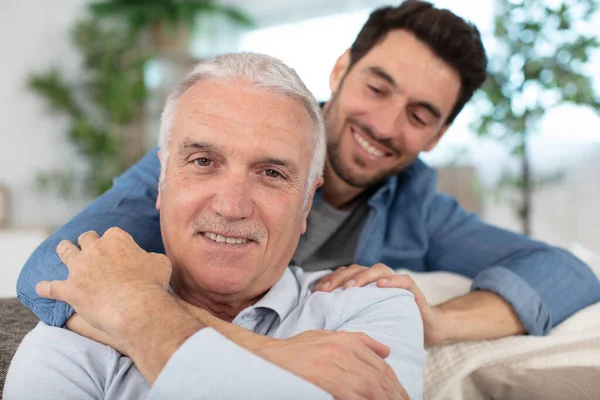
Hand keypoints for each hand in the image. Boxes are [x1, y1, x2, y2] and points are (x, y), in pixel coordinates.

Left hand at [36, 228, 172, 340]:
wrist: (136, 307)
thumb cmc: (152, 284)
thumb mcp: (160, 263)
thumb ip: (149, 257)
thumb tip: (147, 259)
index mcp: (116, 239)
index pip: (113, 234)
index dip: (117, 242)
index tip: (120, 251)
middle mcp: (94, 249)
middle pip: (87, 238)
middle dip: (89, 241)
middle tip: (92, 247)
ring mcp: (79, 268)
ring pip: (65, 252)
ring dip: (64, 249)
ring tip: (63, 248)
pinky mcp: (69, 289)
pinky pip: (51, 287)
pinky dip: (46, 287)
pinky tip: (40, 288)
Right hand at [178, 300, 407, 398]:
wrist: (266, 358)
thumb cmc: (294, 352)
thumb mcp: (326, 338)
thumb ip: (358, 341)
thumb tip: (386, 351)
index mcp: (346, 340)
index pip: (380, 364)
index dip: (394, 383)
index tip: (402, 395)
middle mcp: (344, 350)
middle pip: (380, 377)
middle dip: (396, 395)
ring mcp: (336, 365)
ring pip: (373, 388)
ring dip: (388, 399)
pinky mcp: (328, 380)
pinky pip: (357, 396)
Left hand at [314, 264, 446, 345]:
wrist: (427, 328)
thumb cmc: (391, 322)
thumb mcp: (366, 318)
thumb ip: (349, 312)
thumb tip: (320, 317)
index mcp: (366, 283)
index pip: (344, 274)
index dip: (330, 280)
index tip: (315, 291)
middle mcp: (379, 278)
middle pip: (356, 269)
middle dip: (340, 278)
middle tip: (327, 290)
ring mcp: (395, 281)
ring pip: (377, 269)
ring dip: (363, 276)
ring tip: (351, 287)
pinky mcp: (412, 289)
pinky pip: (403, 280)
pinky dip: (392, 280)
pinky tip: (381, 285)